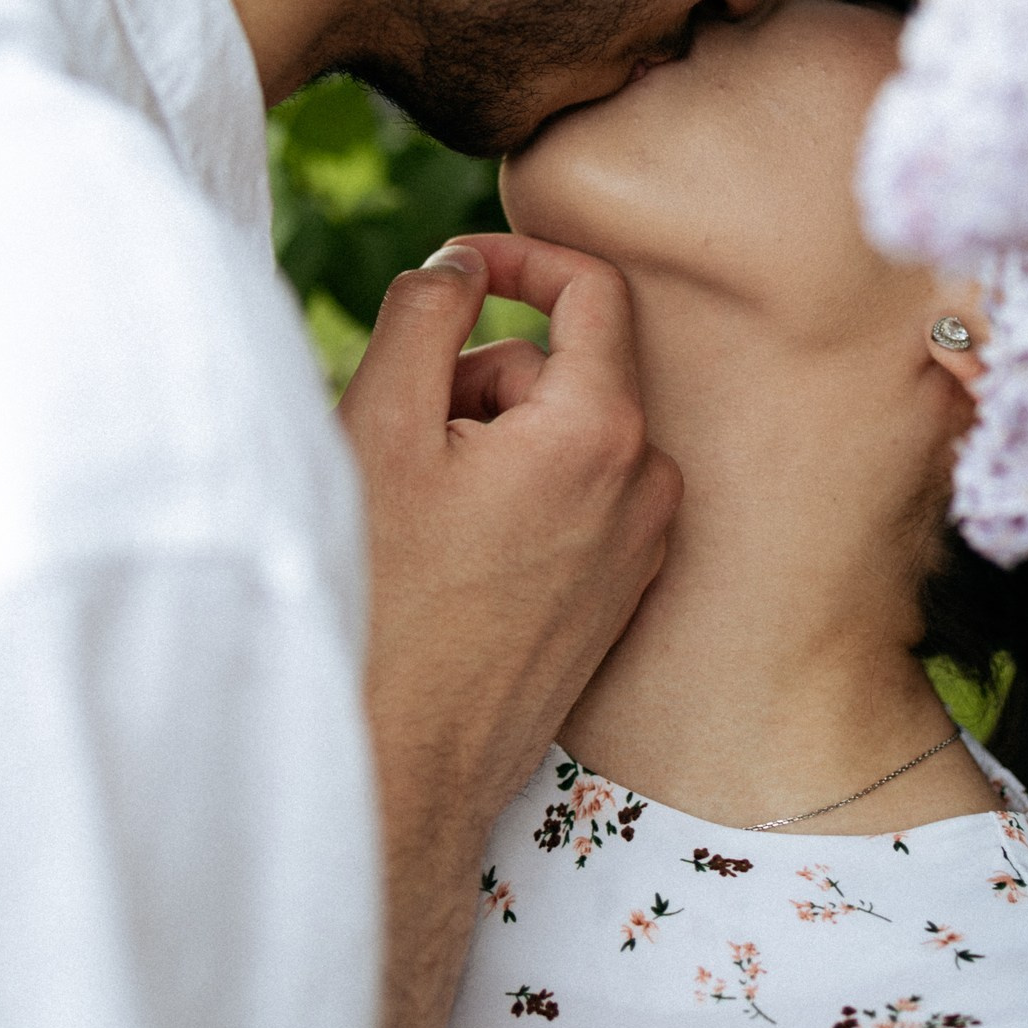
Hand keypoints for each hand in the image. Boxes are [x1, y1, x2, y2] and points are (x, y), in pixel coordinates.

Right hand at [339, 230, 681, 842]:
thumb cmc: (382, 599)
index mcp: (601, 431)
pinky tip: (452, 559)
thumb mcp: (382, 423)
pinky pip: (571, 502)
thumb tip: (461, 264)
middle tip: (400, 443)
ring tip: (420, 515)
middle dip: (476, 380)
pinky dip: (512, 498)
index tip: (457, 265)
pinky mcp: (620, 598)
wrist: (400, 769)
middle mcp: (646, 486)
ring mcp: (639, 549)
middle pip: (558, 369)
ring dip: (488, 445)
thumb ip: (428, 310)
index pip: (593, 289)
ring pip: (560, 437)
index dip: (519, 257)